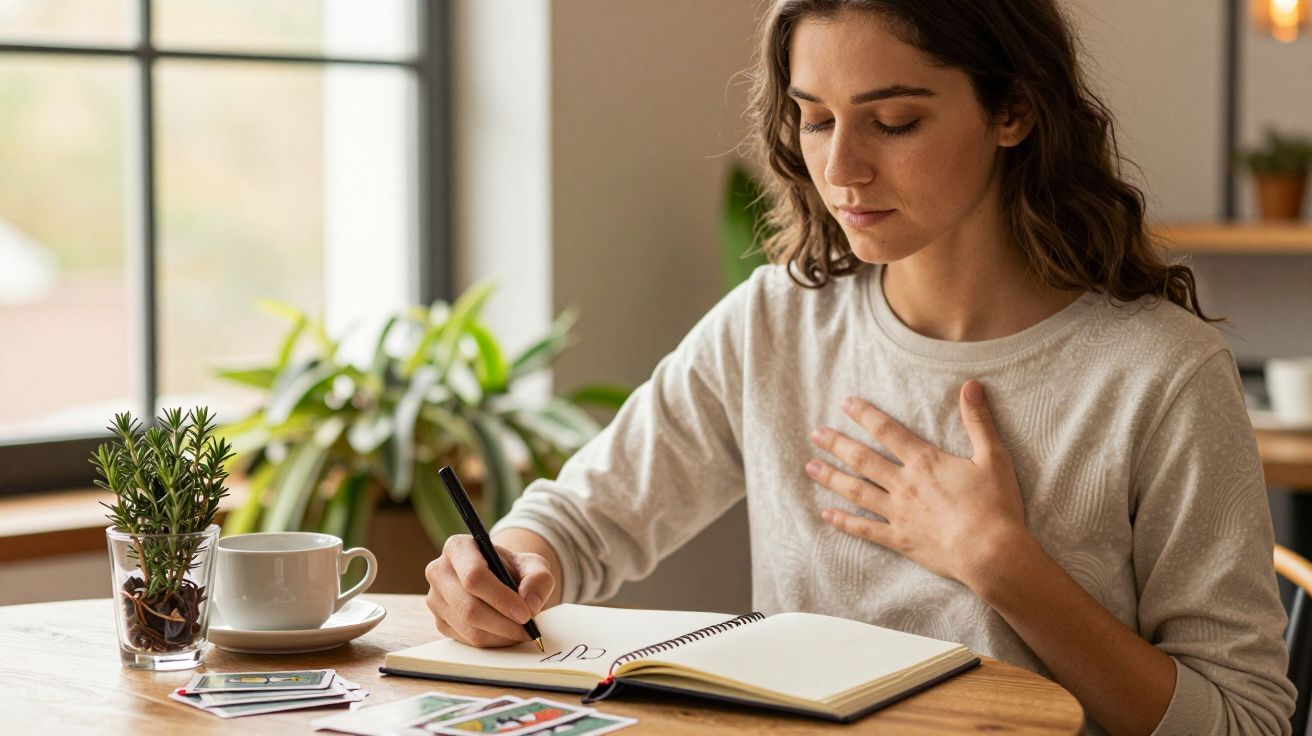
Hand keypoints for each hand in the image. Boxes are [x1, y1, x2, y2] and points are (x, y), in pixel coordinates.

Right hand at [425, 534, 555, 646]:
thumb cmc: (513, 569)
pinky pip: (467, 641)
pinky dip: (492, 641)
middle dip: (504, 623)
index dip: (501, 598)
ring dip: (501, 636)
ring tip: (522, 631)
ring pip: (469, 628)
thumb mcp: (534, 565)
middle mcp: (439, 571)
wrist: (500, 580)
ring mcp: (435, 599)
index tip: (526, 613)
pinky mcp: (439, 622)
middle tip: (529, 629)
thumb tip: (530, 603)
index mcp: (458, 547)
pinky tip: (507, 633)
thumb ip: (539, 578)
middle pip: (469, 607)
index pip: (474, 576)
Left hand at [805, 380, 1027, 585]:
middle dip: (836, 444)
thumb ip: (978, 420)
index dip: (864, 415)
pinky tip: (826, 514)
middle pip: (862, 459)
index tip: (845, 404)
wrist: (991, 553)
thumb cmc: (995, 506)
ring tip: (810, 467)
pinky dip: (844, 522)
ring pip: (856, 491)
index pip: (887, 431)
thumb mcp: (992, 457)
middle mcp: (904, 485)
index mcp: (924, 462)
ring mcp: (898, 513)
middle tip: (815, 433)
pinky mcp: (900, 540)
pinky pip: (865, 529)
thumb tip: (971, 385)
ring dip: (831, 478)